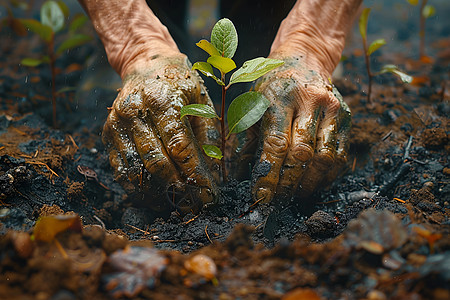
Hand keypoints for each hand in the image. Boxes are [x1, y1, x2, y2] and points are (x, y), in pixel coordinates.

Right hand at [102, 53, 219, 211]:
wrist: (145, 64)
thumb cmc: (179, 83)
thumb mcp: (200, 100)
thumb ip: (207, 134)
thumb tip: (215, 171)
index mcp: (162, 100)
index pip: (180, 146)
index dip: (195, 174)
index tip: (208, 193)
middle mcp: (135, 112)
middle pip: (155, 161)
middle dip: (177, 188)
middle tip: (193, 204)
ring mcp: (118, 123)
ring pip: (135, 170)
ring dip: (156, 192)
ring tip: (175, 203)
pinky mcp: (108, 133)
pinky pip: (121, 169)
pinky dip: (137, 187)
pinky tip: (155, 195)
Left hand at [250, 54, 350, 205]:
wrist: (304, 58)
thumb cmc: (272, 85)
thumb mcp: (253, 104)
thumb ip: (247, 140)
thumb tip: (240, 176)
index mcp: (281, 97)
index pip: (276, 144)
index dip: (269, 174)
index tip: (261, 196)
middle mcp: (310, 101)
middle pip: (302, 154)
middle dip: (288, 184)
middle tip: (277, 201)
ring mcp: (332, 109)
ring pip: (325, 158)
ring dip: (309, 184)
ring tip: (295, 195)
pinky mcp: (346, 117)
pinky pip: (340, 154)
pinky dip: (326, 175)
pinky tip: (313, 183)